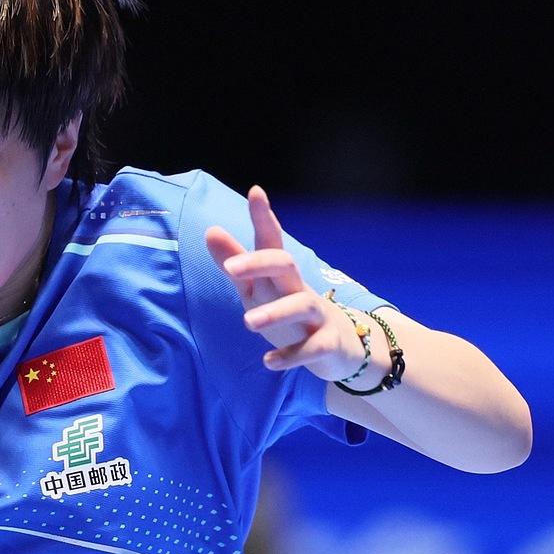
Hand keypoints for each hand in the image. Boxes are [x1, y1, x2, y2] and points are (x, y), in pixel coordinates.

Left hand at [204, 186, 366, 380]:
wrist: (342, 349)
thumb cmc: (291, 314)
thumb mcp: (259, 290)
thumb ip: (236, 264)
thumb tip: (211, 230)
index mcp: (281, 276)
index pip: (271, 242)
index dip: (264, 218)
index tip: (255, 192)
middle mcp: (299, 289)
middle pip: (286, 265)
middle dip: (259, 263)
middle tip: (230, 270)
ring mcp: (317, 316)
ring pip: (302, 305)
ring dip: (275, 312)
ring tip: (247, 322)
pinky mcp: (328, 344)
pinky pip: (312, 349)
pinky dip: (291, 356)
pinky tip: (269, 362)